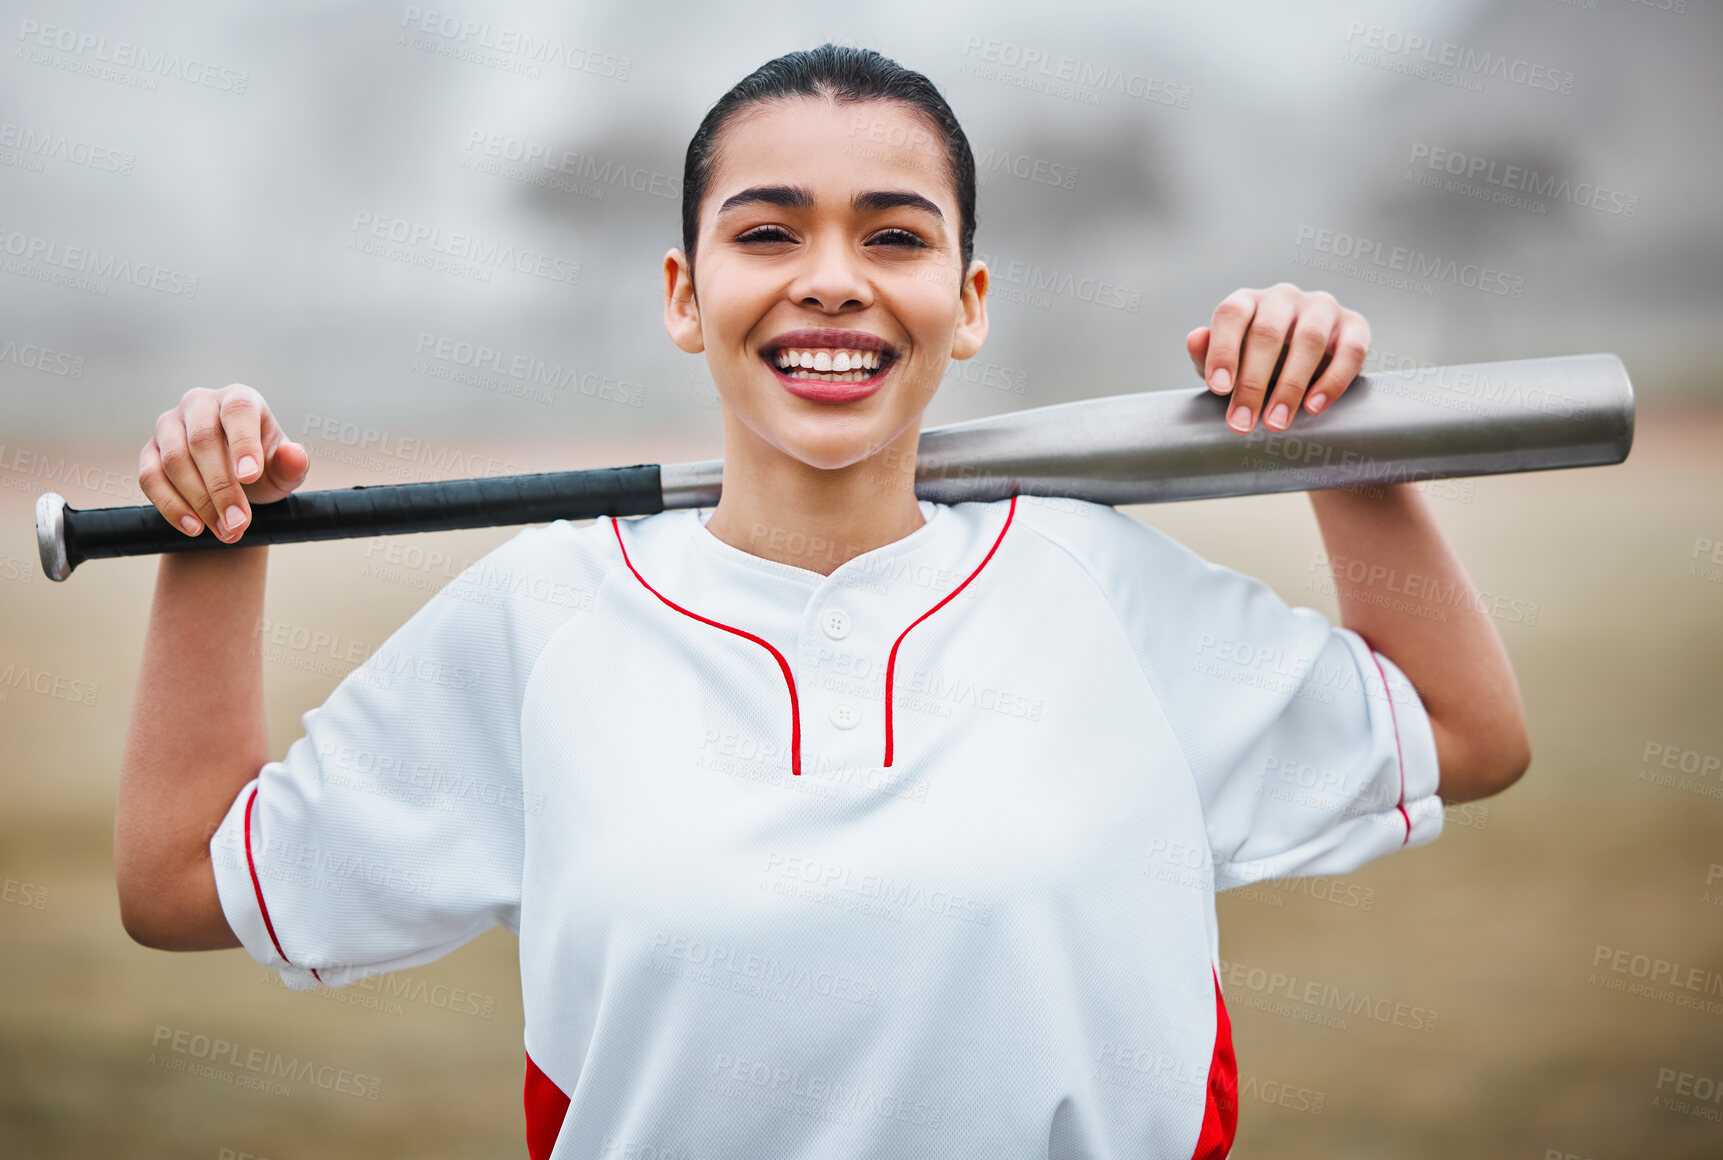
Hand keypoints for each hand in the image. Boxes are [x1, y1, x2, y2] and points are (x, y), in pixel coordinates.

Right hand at [138, 384, 309, 542]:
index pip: (238, 411)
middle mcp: (200, 404)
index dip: (243, 443)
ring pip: (174, 460)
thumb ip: (292, 464)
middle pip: (203, 440)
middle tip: (239, 522)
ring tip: (225, 531)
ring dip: (199, 501)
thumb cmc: (262, 468)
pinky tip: (194, 527)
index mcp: (238, 399)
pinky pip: (150, 477)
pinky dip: (170, 505)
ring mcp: (169, 425)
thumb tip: (295, 454)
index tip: (250, 477)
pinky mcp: (149, 451)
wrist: (235, 481)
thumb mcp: (284, 469)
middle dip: (221, 487)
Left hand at [1185, 283, 1370, 433]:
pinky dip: (1333, 381)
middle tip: (1242, 422)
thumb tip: (1195, 339)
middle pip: (1268, 333)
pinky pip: (1350, 350)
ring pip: (1309, 340)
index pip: (1231, 314)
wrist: (1304, 366)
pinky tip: (1314, 407)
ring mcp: (1321, 308)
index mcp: (1248, 302)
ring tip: (1276, 422)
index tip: (1219, 389)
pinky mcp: (1354, 325)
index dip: (1223, 350)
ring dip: (1291, 386)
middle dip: (1253, 383)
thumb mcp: (1226, 362)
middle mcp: (1284, 298)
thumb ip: (1207, 353)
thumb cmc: (1254, 362)